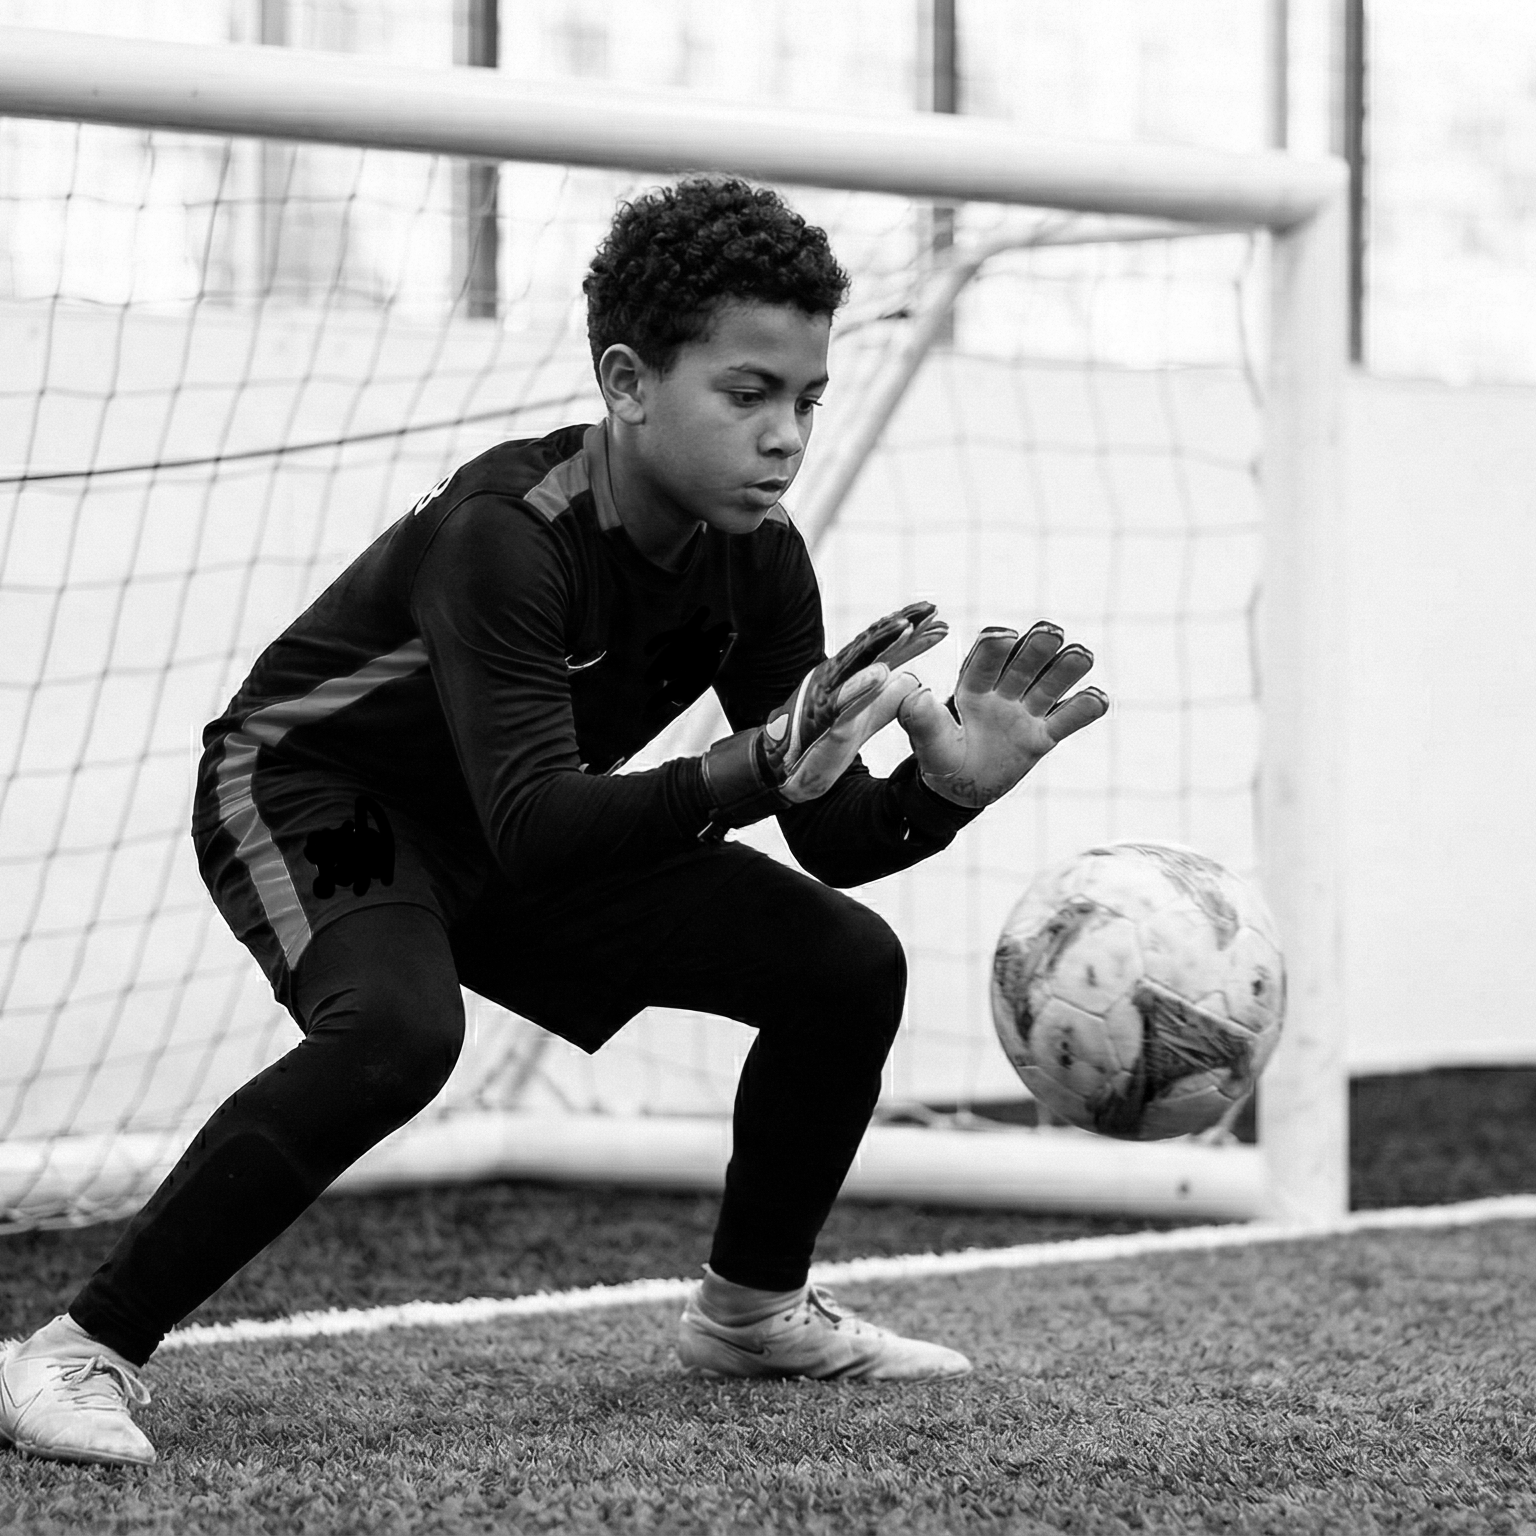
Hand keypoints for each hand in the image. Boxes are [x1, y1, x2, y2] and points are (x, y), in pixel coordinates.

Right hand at [701, 601, 947, 822]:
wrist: (787, 768)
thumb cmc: (825, 738)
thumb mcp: (867, 714)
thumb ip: (890, 698)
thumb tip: (914, 680)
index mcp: (849, 676)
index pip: (883, 647)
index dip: (910, 631)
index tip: (937, 616)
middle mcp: (837, 677)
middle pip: (873, 644)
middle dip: (901, 624)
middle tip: (931, 608)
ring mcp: (828, 695)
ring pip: (857, 663)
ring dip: (881, 643)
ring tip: (907, 626)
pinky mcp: (822, 720)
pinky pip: (843, 700)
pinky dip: (861, 685)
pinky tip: (881, 673)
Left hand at [897, 622, 1106, 807]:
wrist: (960, 787)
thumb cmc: (940, 759)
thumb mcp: (927, 743)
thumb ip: (921, 719)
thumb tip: (918, 694)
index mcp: (970, 688)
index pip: (984, 662)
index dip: (994, 648)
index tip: (1002, 636)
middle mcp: (1001, 693)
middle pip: (1022, 665)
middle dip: (1036, 648)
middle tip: (1050, 632)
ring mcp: (1025, 713)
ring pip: (1049, 685)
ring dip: (1066, 669)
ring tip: (1081, 654)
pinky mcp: (1042, 736)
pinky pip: (1066, 720)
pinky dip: (1083, 709)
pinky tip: (1099, 698)